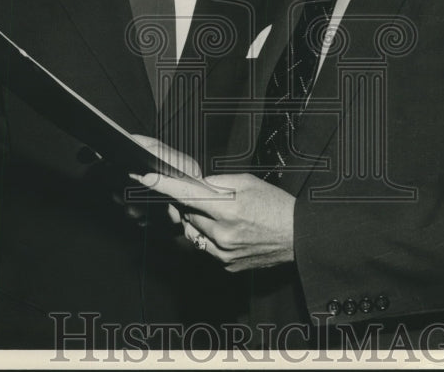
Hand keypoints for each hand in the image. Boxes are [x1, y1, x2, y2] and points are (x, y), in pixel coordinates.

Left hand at [131, 169, 294, 272]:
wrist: (299, 236)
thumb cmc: (276, 206)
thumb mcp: (248, 182)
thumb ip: (218, 182)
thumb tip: (195, 183)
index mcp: (228, 209)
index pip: (187, 195)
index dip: (163, 186)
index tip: (144, 178)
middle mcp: (222, 234)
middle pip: (189, 215)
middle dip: (192, 205)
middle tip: (210, 199)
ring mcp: (223, 253)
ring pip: (194, 233)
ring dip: (200, 222)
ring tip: (223, 215)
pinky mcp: (226, 265)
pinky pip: (206, 248)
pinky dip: (211, 237)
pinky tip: (229, 231)